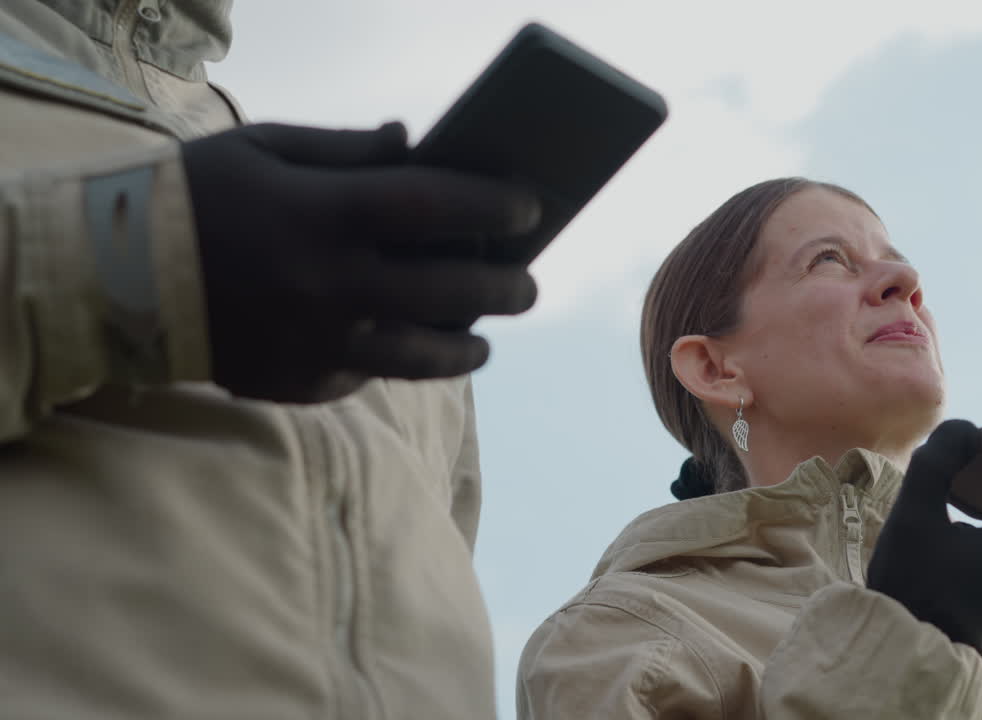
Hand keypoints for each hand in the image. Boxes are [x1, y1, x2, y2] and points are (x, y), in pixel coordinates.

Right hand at [181, 122, 540, 401]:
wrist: (114, 279)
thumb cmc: (194, 196)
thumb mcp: (265, 149)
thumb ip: (348, 151)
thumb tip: (415, 142)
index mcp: (326, 214)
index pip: (438, 207)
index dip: (494, 208)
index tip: (530, 209)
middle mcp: (333, 284)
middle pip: (450, 291)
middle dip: (505, 289)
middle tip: (529, 286)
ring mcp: (319, 343)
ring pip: (423, 357)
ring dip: (467, 348)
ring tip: (485, 340)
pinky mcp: (300, 383)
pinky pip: (367, 377)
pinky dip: (392, 362)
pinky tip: (407, 349)